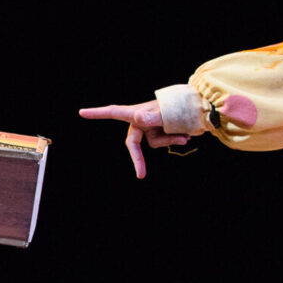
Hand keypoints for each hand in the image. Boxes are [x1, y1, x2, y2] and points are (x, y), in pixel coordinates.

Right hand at [79, 85, 205, 178]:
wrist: (201, 108)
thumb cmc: (181, 106)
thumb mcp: (165, 112)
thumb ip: (152, 116)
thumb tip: (137, 117)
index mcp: (137, 113)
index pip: (114, 112)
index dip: (97, 113)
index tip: (82, 113)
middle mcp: (142, 120)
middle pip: (133, 143)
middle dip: (138, 159)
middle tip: (141, 175)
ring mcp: (152, 127)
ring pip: (155, 143)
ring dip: (170, 141)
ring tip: (184, 134)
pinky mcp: (162, 132)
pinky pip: (165, 142)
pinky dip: (175, 140)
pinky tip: (187, 136)